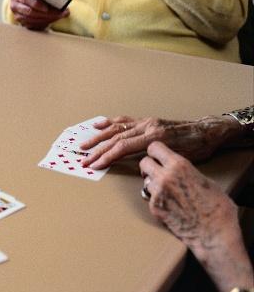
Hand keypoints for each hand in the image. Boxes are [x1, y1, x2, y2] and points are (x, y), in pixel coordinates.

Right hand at [9, 0, 69, 30]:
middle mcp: (14, 6)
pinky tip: (55, 19)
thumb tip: (59, 2)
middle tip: (60, 13)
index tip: (47, 8)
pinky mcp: (23, 24)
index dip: (36, 4)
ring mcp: (17, 16)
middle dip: (46, 13)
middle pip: (30, 12)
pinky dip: (46, 22)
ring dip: (48, 19)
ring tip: (60, 15)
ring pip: (33, 20)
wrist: (27, 0)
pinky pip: (34, 26)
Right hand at [81, 115, 242, 169]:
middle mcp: (147, 127)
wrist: (207, 132)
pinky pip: (124, 121)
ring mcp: (146, 122)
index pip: (122, 147)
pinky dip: (109, 122)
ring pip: (116, 128)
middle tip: (83, 160)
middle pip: (115, 138)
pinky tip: (98, 124)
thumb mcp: (177, 159)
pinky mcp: (147, 121)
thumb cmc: (196, 148)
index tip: (94, 165)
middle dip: (97, 150)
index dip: (106, 157)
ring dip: (98, 137)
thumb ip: (155, 162)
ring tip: (83, 144)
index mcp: (153, 137)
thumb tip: (140, 171)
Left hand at [139, 142, 241, 258]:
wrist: (214, 232)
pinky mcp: (154, 207)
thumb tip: (178, 168)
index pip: (154, 147)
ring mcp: (157, 192)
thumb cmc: (216, 207)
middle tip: (156, 173)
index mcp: (179, 165)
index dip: (155, 152)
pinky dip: (155, 200)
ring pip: (145, 181)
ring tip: (166, 191)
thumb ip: (186, 171)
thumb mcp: (205, 179)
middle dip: (149, 167)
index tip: (157, 157)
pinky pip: (148, 197)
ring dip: (152, 184)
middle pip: (144, 162)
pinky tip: (169, 205)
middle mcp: (165, 176)